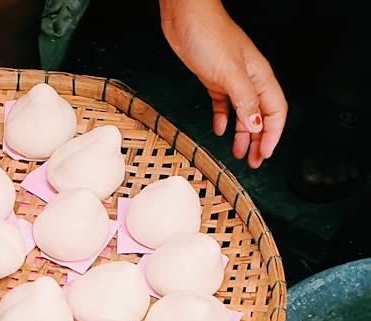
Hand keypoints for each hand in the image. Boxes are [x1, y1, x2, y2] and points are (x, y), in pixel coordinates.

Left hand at [160, 0, 286, 167]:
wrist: (185, 18)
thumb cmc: (209, 37)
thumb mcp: (230, 73)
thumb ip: (245, 101)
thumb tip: (258, 126)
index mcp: (260, 77)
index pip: (275, 113)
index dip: (273, 135)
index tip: (265, 154)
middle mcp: (249, 80)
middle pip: (260, 117)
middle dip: (259, 141)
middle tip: (253, 162)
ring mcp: (231, 80)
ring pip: (242, 114)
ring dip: (242, 134)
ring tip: (238, 153)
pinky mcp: (213, 79)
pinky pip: (223, 104)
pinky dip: (223, 118)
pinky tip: (219, 130)